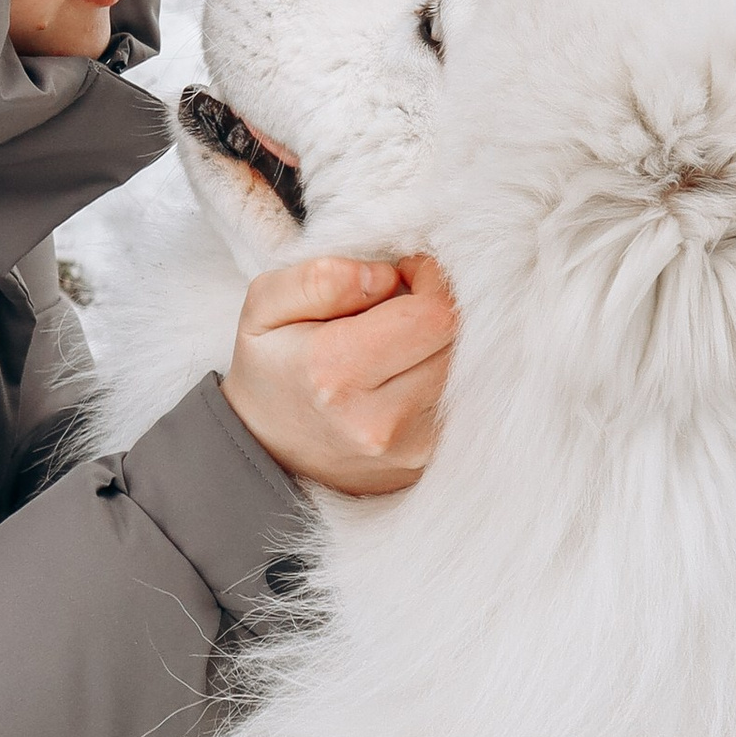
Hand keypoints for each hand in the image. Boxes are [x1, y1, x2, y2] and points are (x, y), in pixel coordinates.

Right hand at [220, 254, 455, 495]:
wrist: (268, 453)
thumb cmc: (271, 368)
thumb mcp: (264, 308)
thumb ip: (319, 280)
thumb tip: (385, 275)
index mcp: (335, 372)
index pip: (435, 314)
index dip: (431, 280)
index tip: (405, 273)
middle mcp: (380, 420)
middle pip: (459, 341)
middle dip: (440, 308)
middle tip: (406, 302)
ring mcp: (410, 450)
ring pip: (471, 371)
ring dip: (446, 343)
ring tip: (405, 338)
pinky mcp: (428, 462)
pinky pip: (466, 403)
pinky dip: (446, 376)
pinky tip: (410, 370)